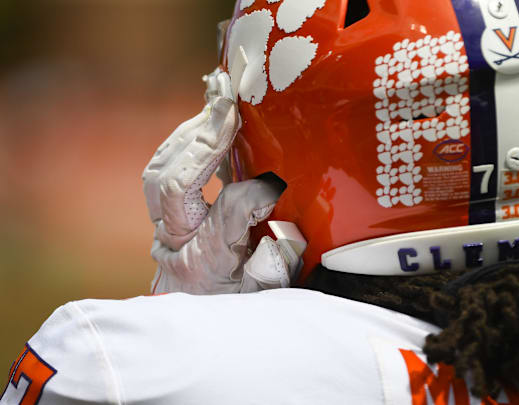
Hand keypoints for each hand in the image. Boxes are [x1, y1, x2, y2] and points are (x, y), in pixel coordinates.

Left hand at [142, 69, 300, 294]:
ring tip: (216, 109)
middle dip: (203, 141)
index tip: (276, 181)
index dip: (254, 192)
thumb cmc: (241, 305)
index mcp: (210, 265)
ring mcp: (164, 230)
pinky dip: (181, 145)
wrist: (200, 326)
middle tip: (228, 105)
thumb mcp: (267, 292)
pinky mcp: (161, 218)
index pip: (228, 216)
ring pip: (158, 174)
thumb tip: (285, 231)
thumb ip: (276, 264)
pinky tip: (204, 127)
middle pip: (173, 185)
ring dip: (188, 136)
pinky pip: (159, 174)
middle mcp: (178, 245)